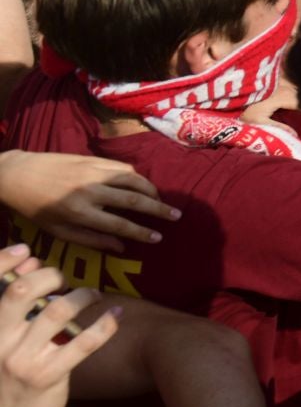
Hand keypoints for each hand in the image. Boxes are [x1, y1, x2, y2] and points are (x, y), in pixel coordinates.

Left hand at [0, 152, 177, 251]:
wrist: (18, 175)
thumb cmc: (35, 208)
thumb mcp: (58, 230)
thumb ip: (91, 239)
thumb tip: (121, 246)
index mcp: (79, 212)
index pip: (119, 224)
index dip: (142, 232)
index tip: (158, 237)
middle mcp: (90, 191)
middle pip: (133, 200)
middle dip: (158, 209)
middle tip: (176, 216)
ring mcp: (93, 172)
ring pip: (133, 179)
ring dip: (152, 190)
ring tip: (163, 200)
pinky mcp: (93, 160)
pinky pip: (122, 168)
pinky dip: (136, 177)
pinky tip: (142, 185)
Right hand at [0, 250, 117, 406]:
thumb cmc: (8, 378)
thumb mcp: (1, 343)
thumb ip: (14, 310)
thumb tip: (30, 265)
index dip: (4, 262)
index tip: (25, 250)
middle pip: (22, 292)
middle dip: (48, 276)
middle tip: (64, 280)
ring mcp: (23, 359)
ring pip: (57, 311)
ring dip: (82, 296)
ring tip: (92, 295)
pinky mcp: (48, 375)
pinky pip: (83, 342)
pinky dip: (105, 324)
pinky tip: (116, 315)